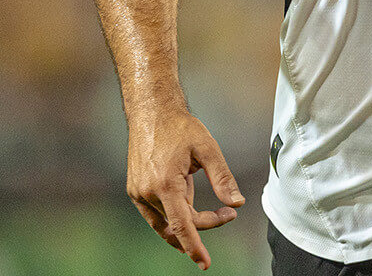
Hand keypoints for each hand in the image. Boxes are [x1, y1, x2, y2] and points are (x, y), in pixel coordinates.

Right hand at [126, 107, 244, 269]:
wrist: (150, 111)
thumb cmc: (179, 127)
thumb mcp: (208, 149)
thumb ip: (223, 178)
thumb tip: (236, 202)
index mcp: (165, 183)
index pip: (182, 226)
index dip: (195, 247)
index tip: (204, 263)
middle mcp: (147, 192)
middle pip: (179, 224)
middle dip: (205, 223)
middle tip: (228, 212)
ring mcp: (138, 192)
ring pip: (166, 222)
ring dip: (189, 220)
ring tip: (212, 208)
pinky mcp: (134, 190)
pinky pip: (156, 214)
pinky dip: (174, 215)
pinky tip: (188, 204)